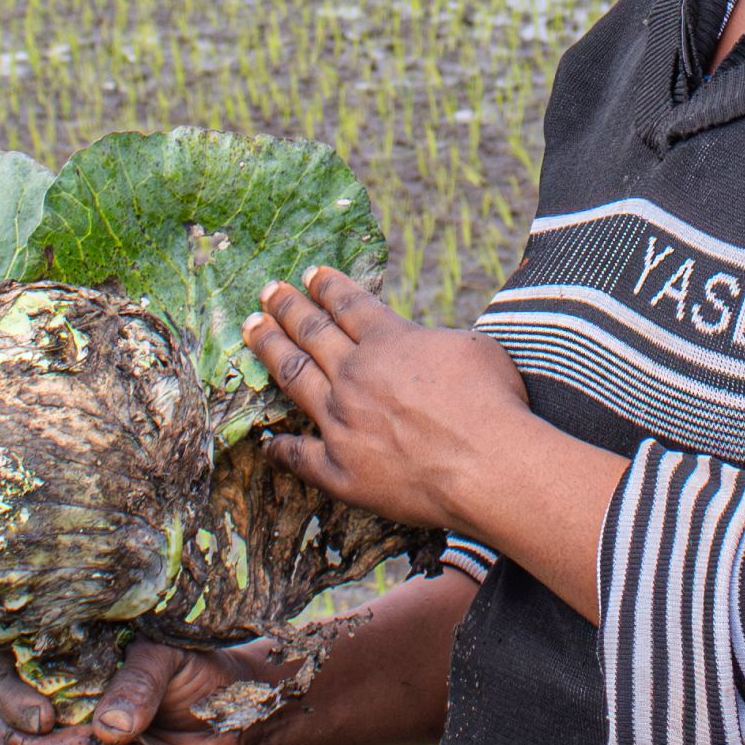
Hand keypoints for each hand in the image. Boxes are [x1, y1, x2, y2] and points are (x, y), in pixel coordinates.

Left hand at [246, 266, 539, 534]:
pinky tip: (266, 441)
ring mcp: (341, 423)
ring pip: (294, 378)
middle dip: (287, 307)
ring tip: (251, 330)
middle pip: (311, 332)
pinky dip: (280, 448)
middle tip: (268, 291)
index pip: (349, 305)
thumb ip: (435, 342)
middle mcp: (355, 376)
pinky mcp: (340, 470)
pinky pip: (300, 456)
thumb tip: (424, 346)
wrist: (487, 466)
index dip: (328, 286)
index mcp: (389, 341)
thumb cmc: (493, 404)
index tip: (310, 274)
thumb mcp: (475, 348)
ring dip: (269, 350)